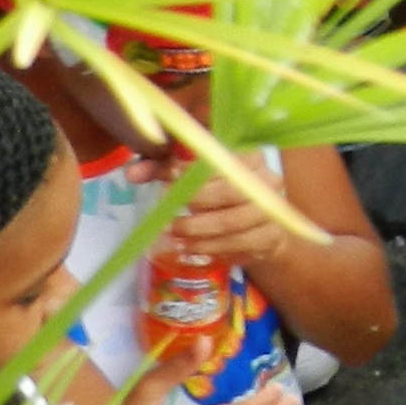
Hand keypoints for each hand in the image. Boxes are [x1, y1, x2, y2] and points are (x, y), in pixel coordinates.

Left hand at [163, 154, 292, 269]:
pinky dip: (209, 247)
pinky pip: (238, 244)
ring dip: (198, 228)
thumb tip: (132, 173)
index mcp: (251, 157)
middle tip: (168, 209)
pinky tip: (189, 247)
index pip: (225, 158)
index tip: (168, 176)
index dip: (194, 168)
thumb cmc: (222, 193)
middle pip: (230, 191)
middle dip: (195, 200)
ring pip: (232, 221)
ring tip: (173, 232)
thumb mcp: (192, 174)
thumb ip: (163, 168)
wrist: (261, 227)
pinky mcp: (270, 236)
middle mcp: (268, 180)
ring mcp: (272, 210)